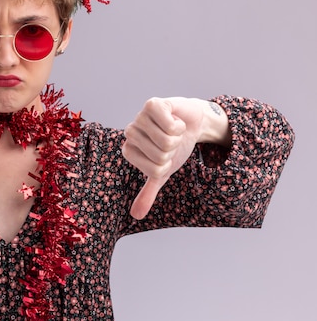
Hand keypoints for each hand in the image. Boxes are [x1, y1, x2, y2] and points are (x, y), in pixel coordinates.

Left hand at [122, 97, 207, 219]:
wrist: (192, 124)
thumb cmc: (175, 148)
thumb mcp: (162, 172)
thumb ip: (148, 192)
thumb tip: (135, 216)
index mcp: (129, 150)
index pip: (153, 169)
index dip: (166, 164)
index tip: (166, 155)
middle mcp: (130, 133)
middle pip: (160, 155)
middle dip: (173, 150)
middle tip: (171, 141)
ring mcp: (140, 117)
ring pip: (166, 140)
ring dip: (177, 137)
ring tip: (174, 130)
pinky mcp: (153, 104)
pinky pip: (169, 124)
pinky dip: (179, 125)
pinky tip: (175, 119)